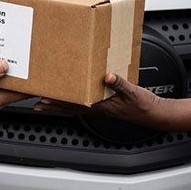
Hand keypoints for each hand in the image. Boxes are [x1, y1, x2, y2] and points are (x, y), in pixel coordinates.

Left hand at [35, 72, 163, 126]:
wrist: (153, 113)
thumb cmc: (143, 105)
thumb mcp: (132, 92)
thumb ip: (120, 83)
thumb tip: (107, 76)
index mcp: (101, 106)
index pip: (74, 104)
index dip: (58, 102)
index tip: (45, 99)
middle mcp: (97, 107)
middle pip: (70, 107)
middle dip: (53, 105)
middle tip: (37, 102)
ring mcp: (100, 107)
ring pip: (75, 106)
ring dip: (60, 104)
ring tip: (46, 102)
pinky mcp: (105, 104)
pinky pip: (85, 102)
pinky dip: (74, 100)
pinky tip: (71, 96)